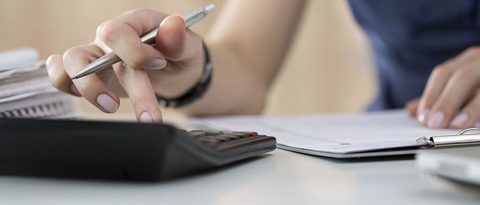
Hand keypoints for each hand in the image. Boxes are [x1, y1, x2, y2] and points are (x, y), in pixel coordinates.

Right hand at [46, 9, 204, 122]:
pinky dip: (66, 86)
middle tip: (148, 115)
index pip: (116, 32)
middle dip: (123, 87)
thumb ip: (180, 40)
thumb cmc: (179, 56)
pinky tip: (95, 99)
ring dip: (89, 89)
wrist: (177, 73)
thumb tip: (172, 25)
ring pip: (71, 63)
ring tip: (113, 106)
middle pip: (96, 55)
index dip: (133, 52)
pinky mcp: (89, 75)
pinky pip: (61, 73)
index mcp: (133, 23)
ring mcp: (96, 55)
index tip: (159, 64)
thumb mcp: (189, 48)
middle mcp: (110, 38)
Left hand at [410, 46, 479, 128]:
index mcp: (468, 60)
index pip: (444, 74)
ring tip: (459, 124)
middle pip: (463, 76)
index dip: (431, 94)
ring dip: (473, 106)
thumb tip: (412, 109)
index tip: (423, 116)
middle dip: (447, 100)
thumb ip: (439, 96)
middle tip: (434, 123)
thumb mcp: (461, 85)